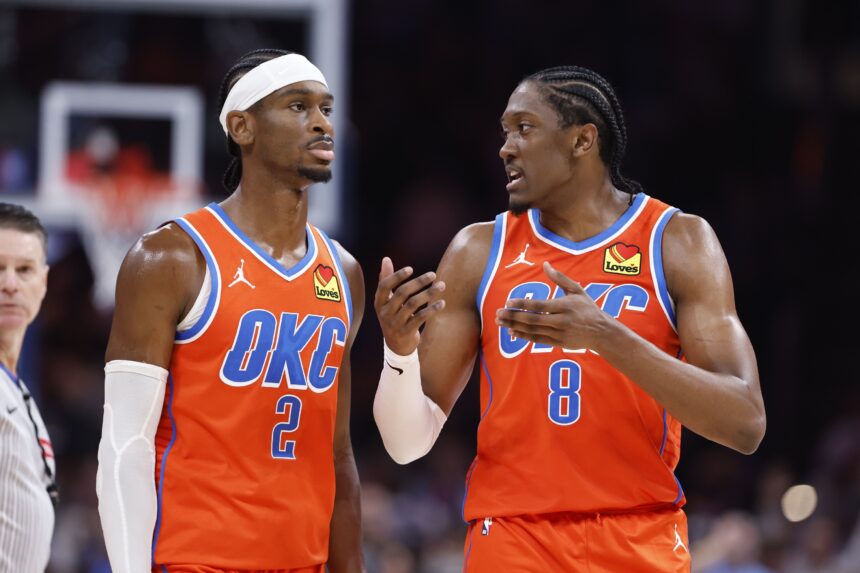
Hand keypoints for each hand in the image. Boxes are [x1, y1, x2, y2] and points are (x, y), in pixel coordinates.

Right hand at [374, 257, 445, 354]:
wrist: (396, 347)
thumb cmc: (393, 317)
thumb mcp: (387, 301)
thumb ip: (386, 280)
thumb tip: (385, 258)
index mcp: (379, 303)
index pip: (384, 286)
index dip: (397, 276)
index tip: (411, 269)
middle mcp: (384, 313)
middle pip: (402, 293)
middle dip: (419, 282)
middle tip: (433, 275)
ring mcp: (394, 324)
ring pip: (413, 304)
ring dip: (428, 293)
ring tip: (442, 286)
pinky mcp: (406, 333)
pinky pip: (420, 318)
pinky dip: (432, 309)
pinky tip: (442, 303)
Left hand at [495, 262, 610, 349]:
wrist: (601, 332)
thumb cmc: (587, 308)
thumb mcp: (577, 290)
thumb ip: (560, 278)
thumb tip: (545, 264)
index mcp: (565, 306)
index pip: (540, 306)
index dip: (522, 304)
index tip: (508, 302)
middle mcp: (562, 321)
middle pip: (533, 320)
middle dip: (513, 316)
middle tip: (497, 313)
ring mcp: (559, 333)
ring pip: (533, 330)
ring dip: (514, 326)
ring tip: (499, 322)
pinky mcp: (558, 343)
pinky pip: (537, 339)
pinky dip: (524, 336)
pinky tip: (512, 331)